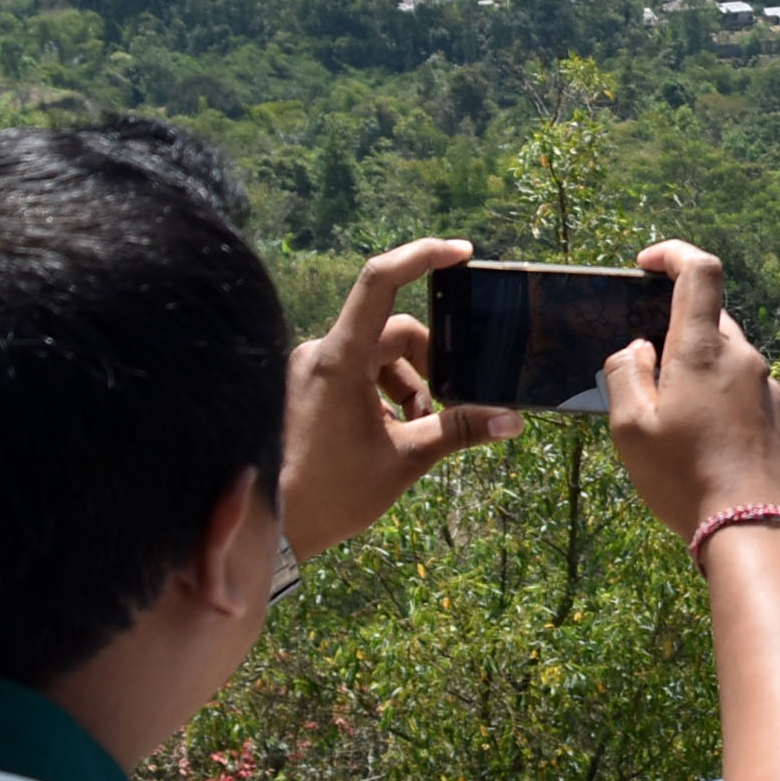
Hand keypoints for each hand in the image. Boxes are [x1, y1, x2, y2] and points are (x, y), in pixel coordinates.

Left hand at [283, 238, 519, 554]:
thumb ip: (458, 430)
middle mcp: (318, 354)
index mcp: (340, 360)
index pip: (380, 282)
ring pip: (374, 356)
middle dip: (428, 365)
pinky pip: (352, 373)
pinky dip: (379, 394)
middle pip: (392, 332)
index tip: (461, 252)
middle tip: (442, 409)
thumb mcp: (404, 460)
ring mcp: (306, 370)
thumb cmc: (330, 494)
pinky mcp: (301, 387)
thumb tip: (510, 420)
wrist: (269, 528)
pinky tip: (384, 436)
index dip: (421, 256)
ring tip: (411, 432)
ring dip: (405, 386)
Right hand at [606, 241, 779, 542]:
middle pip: (708, 315)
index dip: (672, 253)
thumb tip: (637, 347)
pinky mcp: (776, 412)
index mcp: (705, 348)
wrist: (756, 529)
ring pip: (723, 353)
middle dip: (671, 328)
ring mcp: (765, 384)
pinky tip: (696, 437)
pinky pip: (738, 384)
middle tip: (641, 368)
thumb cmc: (687, 479)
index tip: (644, 265)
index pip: (700, 269)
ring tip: (666, 415)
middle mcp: (743, 356)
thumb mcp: (632, 428)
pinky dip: (713, 392)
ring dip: (692, 366)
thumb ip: (625, 373)